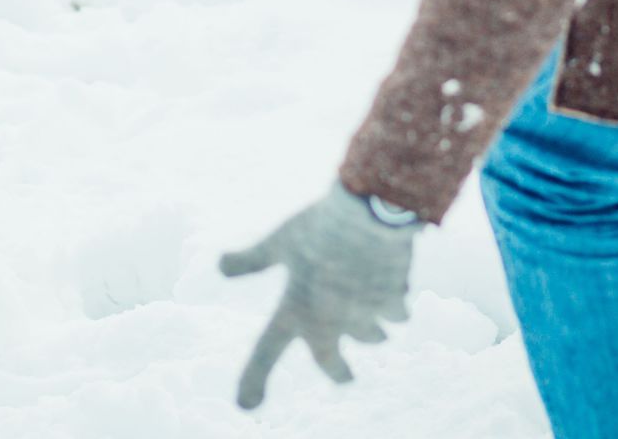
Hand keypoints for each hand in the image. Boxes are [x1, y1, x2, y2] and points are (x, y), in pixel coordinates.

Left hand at [219, 182, 417, 408]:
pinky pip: (398, 312)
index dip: (253, 379)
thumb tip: (220, 266)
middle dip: (339, 372)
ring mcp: (364, 316)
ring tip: (366, 303)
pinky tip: (392, 279)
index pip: (267, 351)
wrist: (369, 212)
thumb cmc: (319, 224)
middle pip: (334, 367)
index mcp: (296, 308)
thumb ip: (252, 260)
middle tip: (344, 375)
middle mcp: (330, 322)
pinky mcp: (394, 303)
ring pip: (373, 336)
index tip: (245, 407)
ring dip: (371, 329)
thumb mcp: (279, 240)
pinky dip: (394, 302)